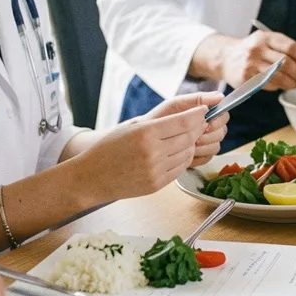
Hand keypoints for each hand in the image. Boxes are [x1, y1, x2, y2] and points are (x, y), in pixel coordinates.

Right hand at [87, 101, 211, 200]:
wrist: (92, 177)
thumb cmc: (110, 147)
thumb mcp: (132, 126)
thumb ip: (161, 120)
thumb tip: (191, 114)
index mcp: (146, 133)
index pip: (184, 121)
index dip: (198, 114)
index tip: (203, 110)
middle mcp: (153, 152)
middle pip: (189, 137)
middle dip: (198, 128)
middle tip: (200, 122)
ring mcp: (156, 170)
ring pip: (188, 153)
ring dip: (192, 144)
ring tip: (187, 137)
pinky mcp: (157, 184)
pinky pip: (181, 168)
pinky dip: (184, 158)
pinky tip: (178, 152)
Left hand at [144, 91, 229, 166]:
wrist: (143, 137)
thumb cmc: (159, 118)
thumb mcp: (176, 105)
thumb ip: (198, 98)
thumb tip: (221, 96)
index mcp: (205, 113)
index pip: (223, 115)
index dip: (219, 121)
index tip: (206, 124)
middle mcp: (208, 128)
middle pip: (222, 132)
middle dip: (210, 135)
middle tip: (195, 138)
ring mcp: (204, 143)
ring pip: (216, 146)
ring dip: (204, 146)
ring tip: (188, 145)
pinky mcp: (199, 157)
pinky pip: (207, 158)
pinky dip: (199, 157)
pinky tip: (186, 154)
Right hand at [219, 29, 295, 90]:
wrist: (225, 57)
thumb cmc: (253, 50)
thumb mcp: (268, 42)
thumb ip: (288, 48)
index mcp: (265, 37)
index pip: (290, 47)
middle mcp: (257, 49)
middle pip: (286, 63)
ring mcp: (250, 64)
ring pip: (278, 76)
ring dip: (291, 82)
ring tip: (295, 84)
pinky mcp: (246, 78)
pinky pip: (268, 85)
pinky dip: (278, 86)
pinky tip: (280, 84)